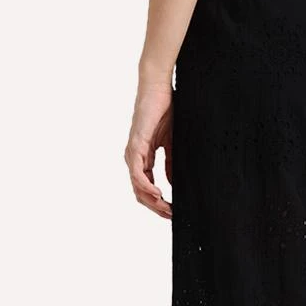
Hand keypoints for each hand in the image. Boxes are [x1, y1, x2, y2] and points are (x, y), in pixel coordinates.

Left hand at [124, 83, 173, 218]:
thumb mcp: (171, 143)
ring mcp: (133, 152)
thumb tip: (172, 183)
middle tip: (170, 215)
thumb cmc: (165, 111)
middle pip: (140, 192)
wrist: (158, 89)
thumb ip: (170, 164)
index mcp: (142, 157)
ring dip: (152, 201)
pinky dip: (147, 186)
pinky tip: (158, 194)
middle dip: (155, 207)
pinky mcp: (135, 146)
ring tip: (166, 209)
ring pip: (137, 187)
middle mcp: (134, 157)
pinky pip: (138, 173)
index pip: (146, 187)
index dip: (158, 203)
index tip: (172, 212)